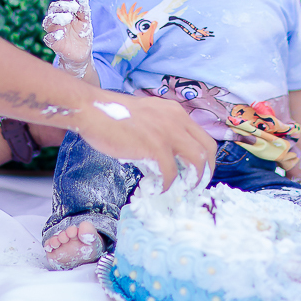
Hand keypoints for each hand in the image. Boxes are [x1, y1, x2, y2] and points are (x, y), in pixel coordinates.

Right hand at [42, 0, 91, 76]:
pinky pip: (48, 39)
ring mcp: (54, 31)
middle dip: (62, 6)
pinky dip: (53, 36)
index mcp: (64, 12)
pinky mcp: (54, 44)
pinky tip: (60, 33)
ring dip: (56, 18)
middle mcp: (57, 20)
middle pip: (53, 9)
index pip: (62, 1)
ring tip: (67, 18)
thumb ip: (83, 8)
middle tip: (73, 8)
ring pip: (47, 22)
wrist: (82, 53)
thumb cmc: (82, 34)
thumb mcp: (86, 20)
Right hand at [76, 90, 216, 191]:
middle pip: (207, 149)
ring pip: (196, 160)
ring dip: (192, 180)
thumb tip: (165, 159)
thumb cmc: (112, 115)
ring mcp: (168, 132)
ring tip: (180, 190)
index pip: (203, 136)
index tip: (198, 172)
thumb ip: (160, 132)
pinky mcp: (155, 146)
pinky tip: (156, 188)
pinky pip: (170, 172)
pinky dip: (166, 185)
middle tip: (195, 185)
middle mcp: (177, 119)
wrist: (93, 110)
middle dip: (206, 171)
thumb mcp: (146, 118)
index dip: (205, 158)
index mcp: (175, 112)